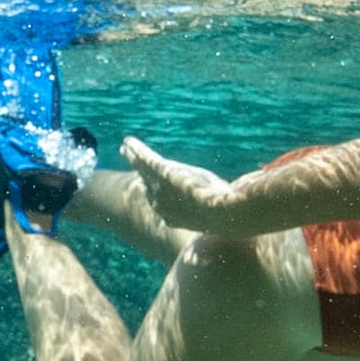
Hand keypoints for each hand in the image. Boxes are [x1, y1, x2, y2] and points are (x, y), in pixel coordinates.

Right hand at [123, 136, 255, 235]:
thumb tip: (233, 216)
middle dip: (140, 173)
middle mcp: (161, 206)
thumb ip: (215, 212)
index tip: (149, 184)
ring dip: (134, 158)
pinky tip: (128, 142)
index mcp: (173, 218)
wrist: (227, 214)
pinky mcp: (164, 172)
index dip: (154, 192)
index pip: (159, 202)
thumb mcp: (217, 215)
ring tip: (126, 149)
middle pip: (146, 184)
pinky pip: (145, 158)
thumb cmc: (228, 217)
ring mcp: (160, 189)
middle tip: (132, 163)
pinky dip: (136, 150)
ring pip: (142, 169)